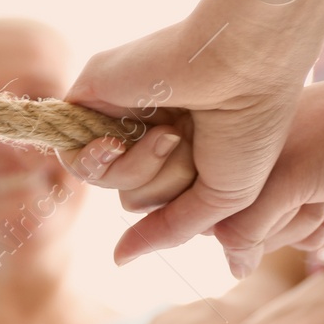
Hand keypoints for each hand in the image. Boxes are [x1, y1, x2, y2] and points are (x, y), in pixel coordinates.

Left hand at [65, 2, 309, 264]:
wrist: (241, 64)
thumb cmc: (248, 127)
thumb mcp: (221, 199)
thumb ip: (169, 230)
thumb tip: (120, 259)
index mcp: (187, 144)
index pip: (162, 200)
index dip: (184, 201)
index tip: (215, 167)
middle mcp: (152, 127)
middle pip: (133, 195)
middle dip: (166, 184)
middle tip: (193, 141)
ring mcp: (121, 110)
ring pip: (106, 181)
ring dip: (142, 169)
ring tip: (172, 134)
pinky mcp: (90, 94)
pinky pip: (75, 158)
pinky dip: (102, 160)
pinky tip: (127, 139)